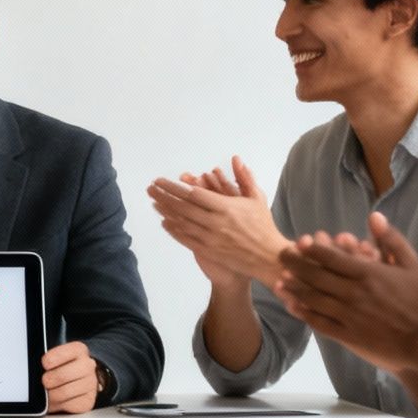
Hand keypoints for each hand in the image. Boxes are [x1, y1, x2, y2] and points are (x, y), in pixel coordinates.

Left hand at [41, 340, 99, 413]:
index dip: (47, 361)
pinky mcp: (88, 401)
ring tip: (49, 392)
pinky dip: (59, 405)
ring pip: (64, 392)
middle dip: (48, 381)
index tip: (44, 365)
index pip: (61, 354)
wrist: (76, 381)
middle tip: (44, 382)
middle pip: (62, 375)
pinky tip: (58, 400)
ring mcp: (90, 384)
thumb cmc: (61, 368)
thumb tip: (32, 371)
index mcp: (78, 350)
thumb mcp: (54, 358)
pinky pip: (69, 406)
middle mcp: (88, 365)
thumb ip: (46, 360)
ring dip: (51, 395)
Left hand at [148, 157, 286, 285]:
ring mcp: (210, 238)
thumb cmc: (263, 225)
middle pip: (183, 207)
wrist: (268, 257)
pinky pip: (187, 239)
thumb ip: (244, 178)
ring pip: (182, 223)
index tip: (161, 181)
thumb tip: (236, 159)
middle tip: (150, 188)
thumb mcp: (257, 198)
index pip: (194, 194)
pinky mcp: (209, 251)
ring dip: (166, 212)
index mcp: (226, 207)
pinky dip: (174, 230)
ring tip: (153, 202)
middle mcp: (215, 222)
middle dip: (164, 196)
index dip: (175, 187)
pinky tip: (164, 222)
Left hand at [272, 212, 417, 371]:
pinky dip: (303, 314)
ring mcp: (349, 316)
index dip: (311, 249)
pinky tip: (293, 307)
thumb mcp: (413, 266)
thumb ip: (392, 241)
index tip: (299, 243)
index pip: (331, 257)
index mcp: (368, 273)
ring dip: (294, 288)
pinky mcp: (348, 336)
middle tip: (282, 256)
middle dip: (295, 264)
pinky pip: (319, 323)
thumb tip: (374, 217)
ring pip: (313, 299)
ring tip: (280, 281)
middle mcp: (354, 293)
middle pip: (316, 276)